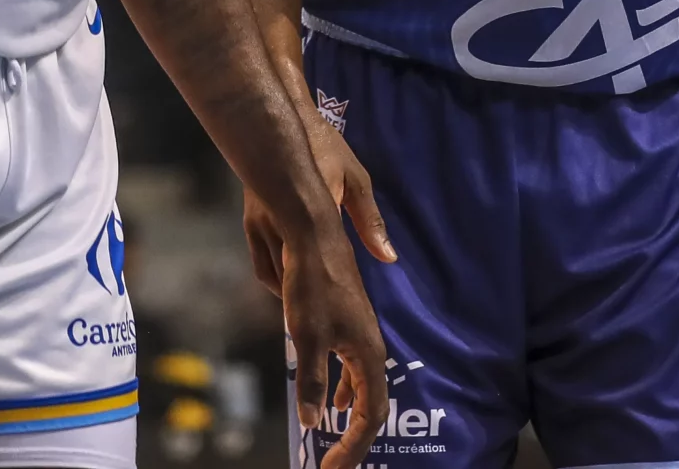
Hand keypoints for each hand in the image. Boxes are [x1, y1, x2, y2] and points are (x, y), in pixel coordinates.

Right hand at [245, 117, 394, 295]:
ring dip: (290, 293)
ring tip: (310, 312)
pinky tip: (290, 288)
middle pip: (291, 276)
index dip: (328, 291)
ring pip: (272, 273)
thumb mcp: (356, 178)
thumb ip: (370, 220)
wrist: (284, 119)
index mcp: (309, 212)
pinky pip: (260, 263)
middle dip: (307, 300)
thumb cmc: (326, 147)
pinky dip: (275, 279)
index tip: (342, 310)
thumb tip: (388, 257)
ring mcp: (260, 223)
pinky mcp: (250, 221)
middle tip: (327, 321)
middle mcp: (279, 221)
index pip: (319, 264)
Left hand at [276, 209, 389, 468]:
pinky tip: (330, 398)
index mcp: (368, 353)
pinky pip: (352, 369)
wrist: (311, 233)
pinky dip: (344, 392)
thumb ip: (311, 381)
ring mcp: (359, 333)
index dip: (355, 446)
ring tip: (337, 441)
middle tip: (336, 464)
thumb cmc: (311, 284)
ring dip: (352, 416)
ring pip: (363, 386)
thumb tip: (312, 423)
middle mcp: (369, 345)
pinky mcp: (346, 322)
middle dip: (355, 439)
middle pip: (372, 404)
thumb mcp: (306, 337)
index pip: (371, 413)